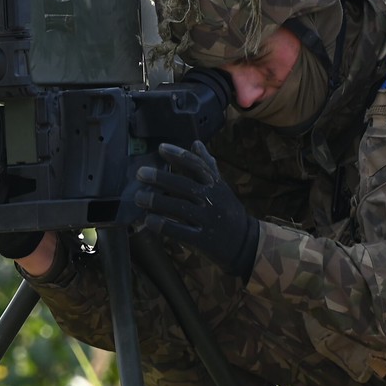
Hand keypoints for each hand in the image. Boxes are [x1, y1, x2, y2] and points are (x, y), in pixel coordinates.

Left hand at [133, 141, 260, 278]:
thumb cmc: (228, 211)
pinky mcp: (204, 240)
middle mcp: (213, 200)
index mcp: (216, 185)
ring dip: (158, 202)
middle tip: (140, 174)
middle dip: (162, 178)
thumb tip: (195, 143)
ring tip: (138, 198)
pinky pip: (182, 231)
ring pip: (181, 208)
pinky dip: (164, 225)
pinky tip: (149, 221)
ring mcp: (208, 220)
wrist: (246, 243)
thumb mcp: (221, 187)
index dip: (179, 155)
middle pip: (185, 186)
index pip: (197, 166)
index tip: (161, 148)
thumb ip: (207, 166)